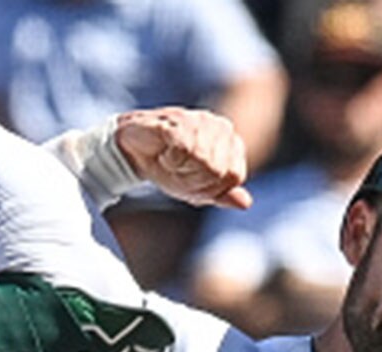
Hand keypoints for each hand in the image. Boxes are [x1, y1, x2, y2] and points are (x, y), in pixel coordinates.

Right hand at [114, 107, 253, 208]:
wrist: (135, 150)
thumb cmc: (168, 167)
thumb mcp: (197, 189)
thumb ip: (222, 194)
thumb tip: (246, 203)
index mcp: (232, 145)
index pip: (234, 176)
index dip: (210, 186)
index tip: (191, 179)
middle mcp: (222, 128)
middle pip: (218, 169)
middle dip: (193, 178)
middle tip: (177, 168)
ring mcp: (202, 120)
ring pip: (203, 159)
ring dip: (180, 167)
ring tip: (170, 158)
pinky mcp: (179, 119)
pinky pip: (183, 148)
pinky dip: (170, 158)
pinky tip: (163, 152)